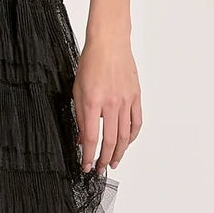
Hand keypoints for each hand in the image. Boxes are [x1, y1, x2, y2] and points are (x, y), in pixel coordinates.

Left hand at [72, 37, 141, 173]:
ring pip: (125, 135)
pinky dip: (132, 136)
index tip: (86, 165)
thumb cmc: (91, 63)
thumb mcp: (77, 90)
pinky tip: (127, 143)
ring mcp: (126, 101)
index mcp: (93, 103)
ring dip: (119, 152)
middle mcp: (111, 104)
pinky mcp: (136, 97)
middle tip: (99, 168)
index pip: (91, 138)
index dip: (88, 155)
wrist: (109, 44)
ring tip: (113, 162)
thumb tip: (81, 138)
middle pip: (111, 141)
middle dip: (104, 159)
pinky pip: (136, 122)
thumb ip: (79, 116)